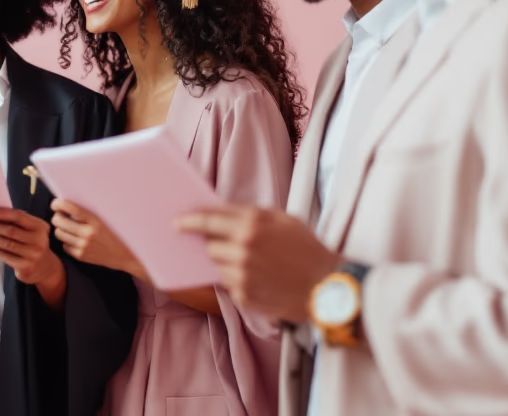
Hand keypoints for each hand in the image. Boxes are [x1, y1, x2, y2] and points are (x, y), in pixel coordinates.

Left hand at [0, 208, 64, 304]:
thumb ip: (15, 222)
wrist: (44, 268)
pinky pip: (5, 255)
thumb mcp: (29, 230)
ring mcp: (33, 255)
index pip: (18, 216)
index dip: (0, 213)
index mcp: (40, 226)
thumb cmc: (31, 243)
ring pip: (5, 243)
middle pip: (9, 231)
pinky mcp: (26, 267)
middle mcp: (39, 240)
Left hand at [51, 199, 147, 279]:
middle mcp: (88, 233)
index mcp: (95, 221)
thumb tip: (68, 204)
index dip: (59, 204)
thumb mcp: (104, 220)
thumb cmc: (115, 234)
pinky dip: (66, 241)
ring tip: (67, 227)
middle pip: (59, 221)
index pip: (71, 208)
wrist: (126, 256)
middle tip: (60, 215)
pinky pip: (64, 246)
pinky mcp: (81, 256)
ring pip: (59, 233)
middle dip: (57, 216)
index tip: (56, 203)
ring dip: (60, 229)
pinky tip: (74, 239)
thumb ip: (88, 213)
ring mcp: (83, 246)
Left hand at [177, 204, 339, 321]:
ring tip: (254, 265)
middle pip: (210, 246)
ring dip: (229, 264)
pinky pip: (230, 285)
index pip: (207, 220)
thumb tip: (219, 212)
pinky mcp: (244, 296)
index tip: (178, 223)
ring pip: (218, 266)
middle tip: (234, 247)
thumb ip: (249, 214)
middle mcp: (242, 249)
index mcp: (251, 226)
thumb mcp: (282, 219)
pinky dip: (238, 281)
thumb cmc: (308, 249)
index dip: (190, 221)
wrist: (329, 287)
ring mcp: (242, 275)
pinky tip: (260, 279)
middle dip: (217, 245)